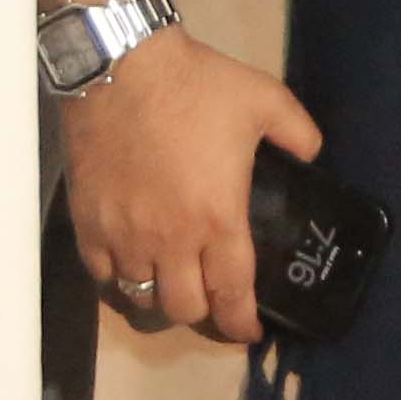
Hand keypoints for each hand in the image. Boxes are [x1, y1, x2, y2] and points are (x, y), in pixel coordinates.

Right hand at [54, 17, 317, 345]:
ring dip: (158, 296)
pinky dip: (118, 278)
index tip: (250, 332)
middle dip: (202, 312)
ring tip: (168, 281)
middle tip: (209, 297)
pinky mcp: (88, 223)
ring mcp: (124, 235)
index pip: (232, 294)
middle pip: (183, 309)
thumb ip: (299, 132)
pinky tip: (128, 263)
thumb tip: (312, 155)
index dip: (242, 323)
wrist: (122, 67)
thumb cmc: (198, 86)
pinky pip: (101, 274)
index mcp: (217, 220)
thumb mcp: (266, 101)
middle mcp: (169, 241)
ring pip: (140, 296)